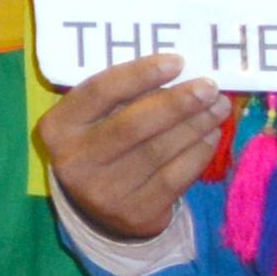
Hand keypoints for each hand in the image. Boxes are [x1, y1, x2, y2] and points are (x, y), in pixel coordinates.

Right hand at [35, 53, 239, 243]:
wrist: (96, 210)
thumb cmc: (100, 146)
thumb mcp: (94, 120)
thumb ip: (123, 98)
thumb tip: (180, 75)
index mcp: (58, 127)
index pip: (100, 91)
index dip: (140, 74)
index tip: (177, 62)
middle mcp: (75, 160)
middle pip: (134, 124)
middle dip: (178, 102)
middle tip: (209, 86)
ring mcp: (104, 191)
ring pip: (159, 151)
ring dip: (195, 126)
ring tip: (218, 107)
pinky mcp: (135, 213)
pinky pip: (175, 178)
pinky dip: (198, 153)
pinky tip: (211, 135)